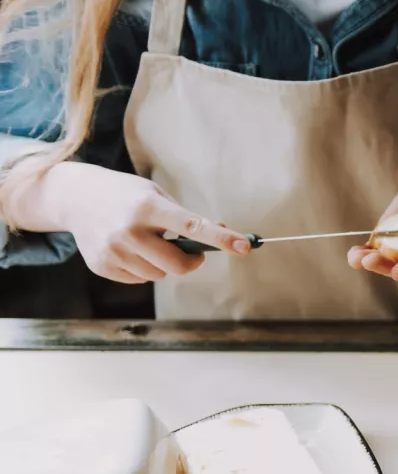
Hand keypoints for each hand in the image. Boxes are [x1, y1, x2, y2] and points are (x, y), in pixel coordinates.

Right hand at [45, 163, 250, 283]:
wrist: (76, 197)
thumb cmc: (126, 195)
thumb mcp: (155, 194)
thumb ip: (187, 217)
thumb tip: (222, 231)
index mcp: (147, 206)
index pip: (192, 226)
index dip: (220, 238)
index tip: (245, 246)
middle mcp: (129, 229)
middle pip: (178, 265)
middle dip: (190, 262)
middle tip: (190, 252)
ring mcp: (112, 250)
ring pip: (159, 275)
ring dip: (163, 264)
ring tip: (147, 242)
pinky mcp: (102, 266)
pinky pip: (139, 279)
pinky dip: (142, 268)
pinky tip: (128, 249)